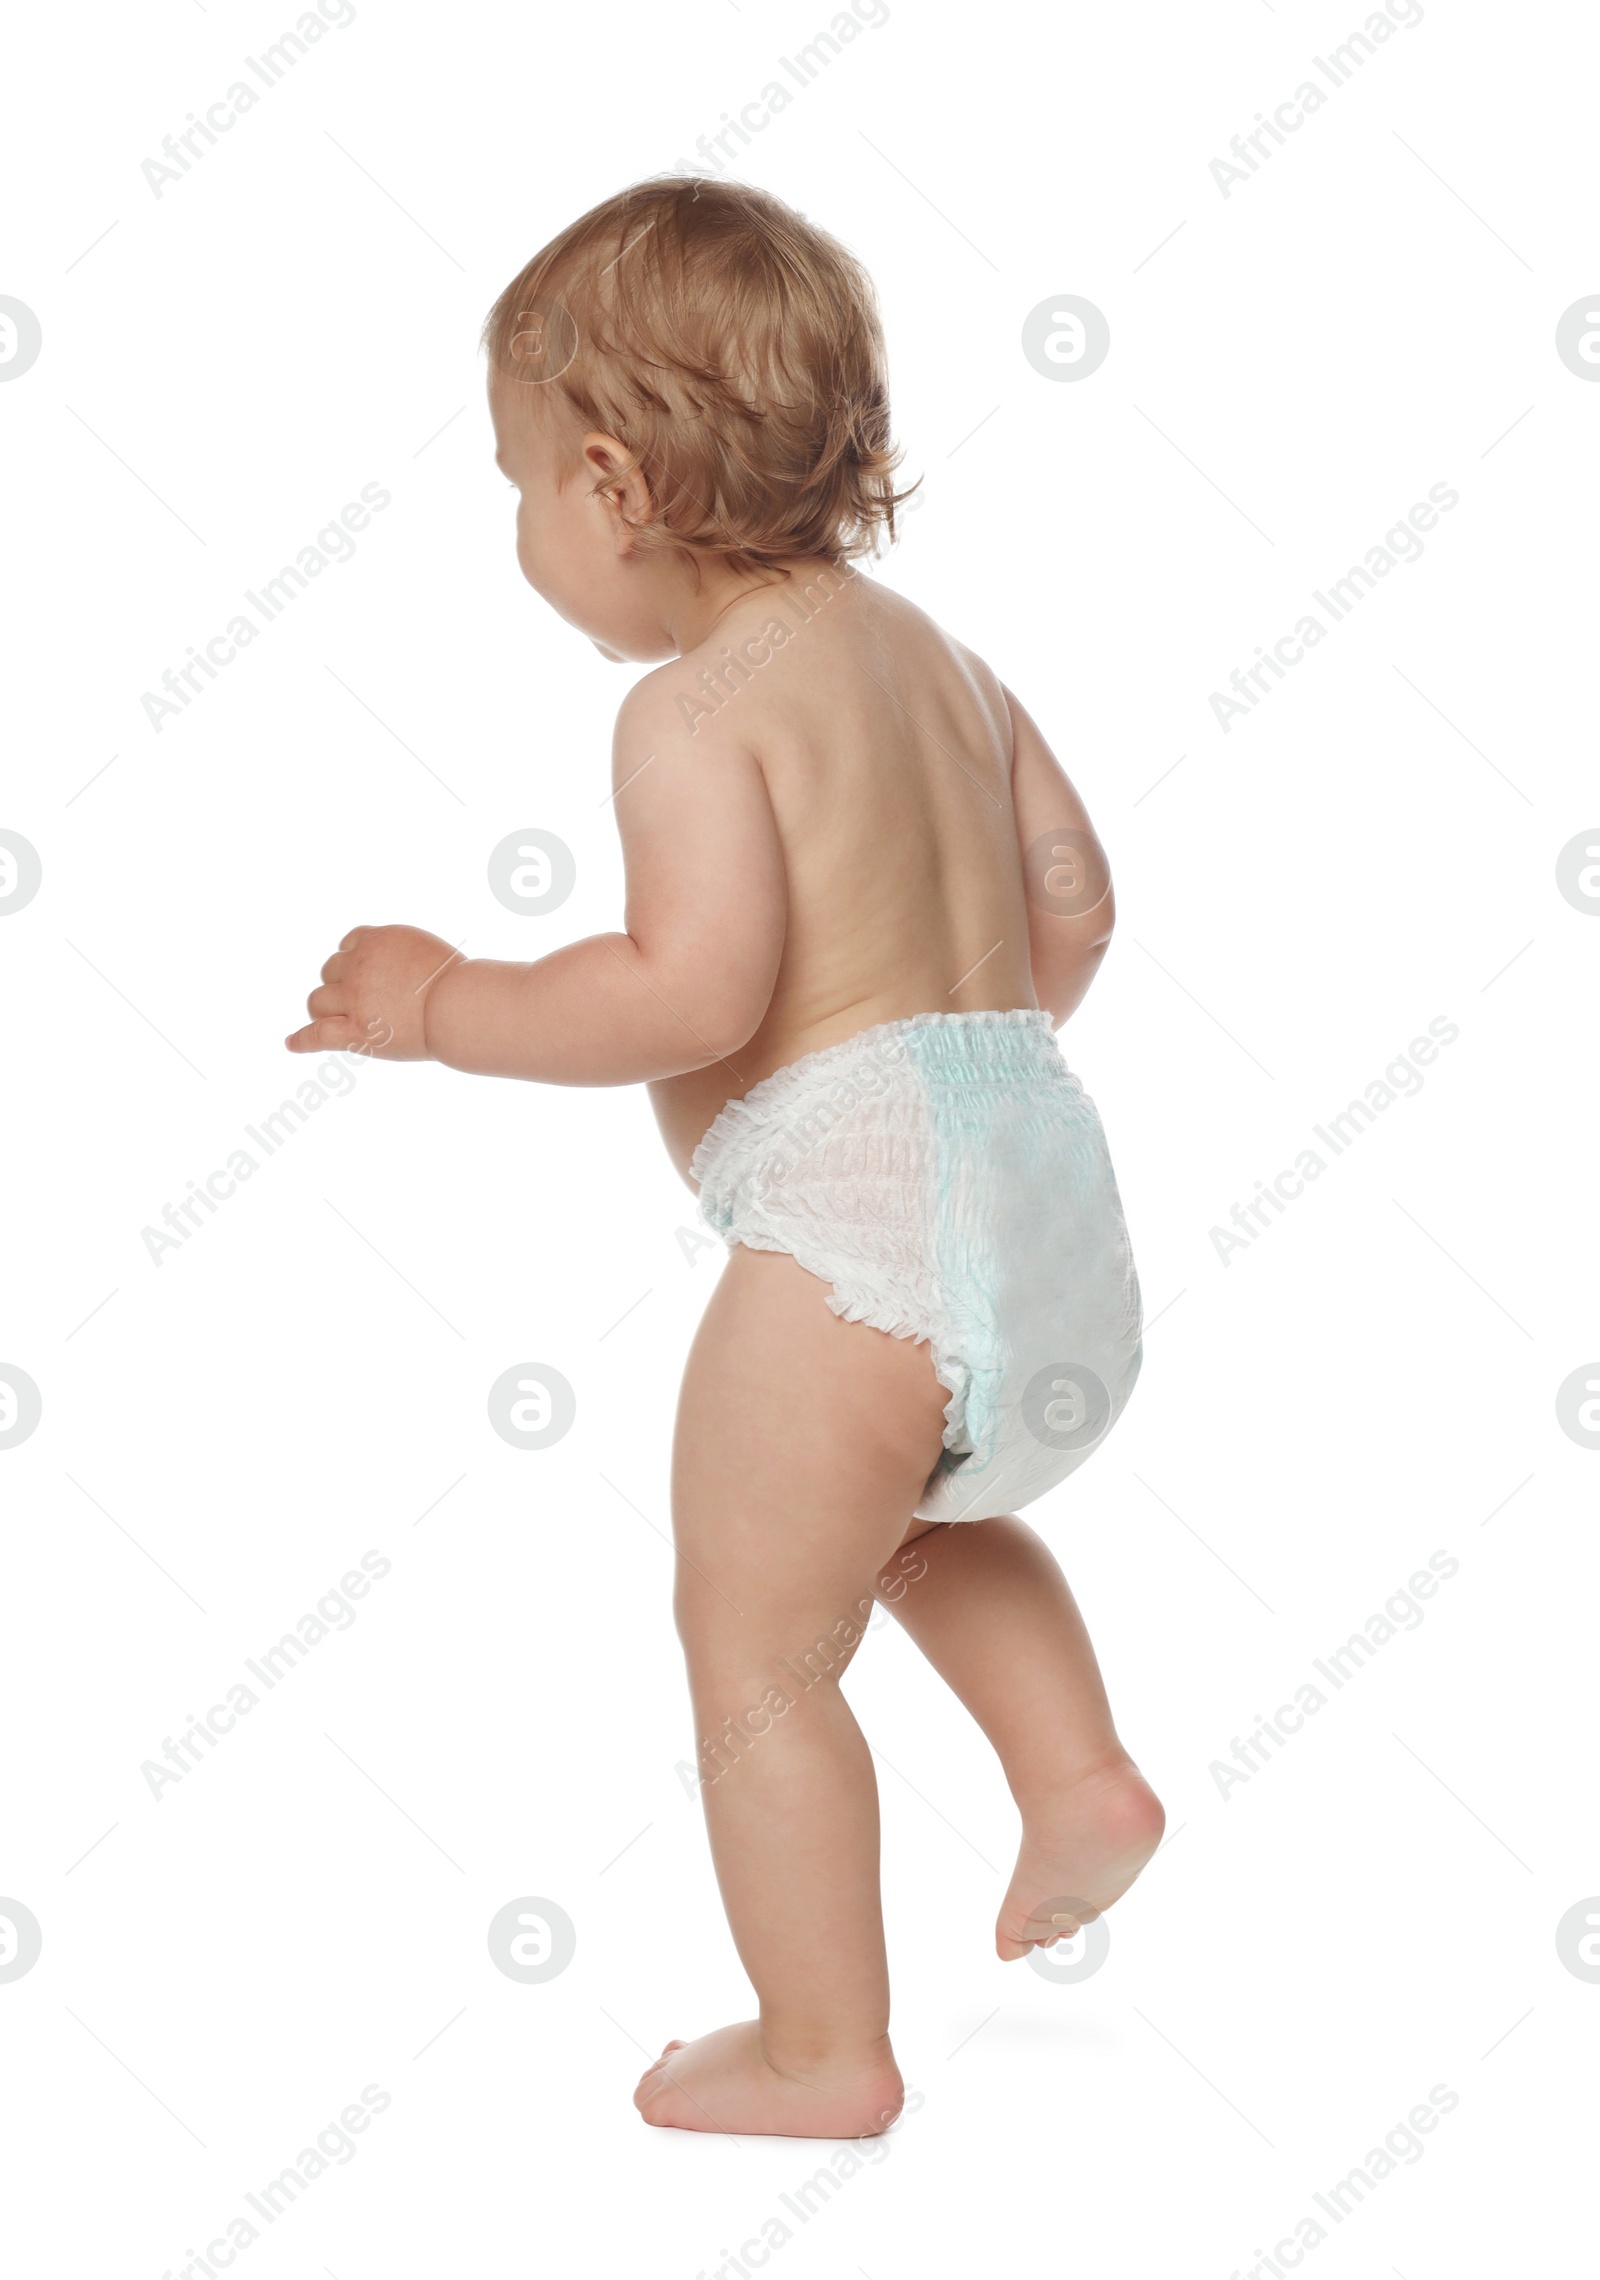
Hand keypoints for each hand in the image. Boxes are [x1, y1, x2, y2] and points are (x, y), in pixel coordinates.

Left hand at [286, 925, 464, 1058]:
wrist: (460, 1006)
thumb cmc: (459, 983)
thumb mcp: (428, 951)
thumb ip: (403, 957)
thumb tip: (399, 972)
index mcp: (378, 940)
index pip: (350, 943)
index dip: (353, 960)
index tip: (360, 972)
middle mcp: (360, 965)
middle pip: (330, 970)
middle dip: (340, 984)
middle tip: (360, 1002)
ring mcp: (354, 999)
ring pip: (318, 1000)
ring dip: (324, 1009)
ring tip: (336, 1022)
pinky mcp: (356, 1031)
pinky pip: (318, 1034)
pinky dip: (302, 1040)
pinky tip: (291, 1044)